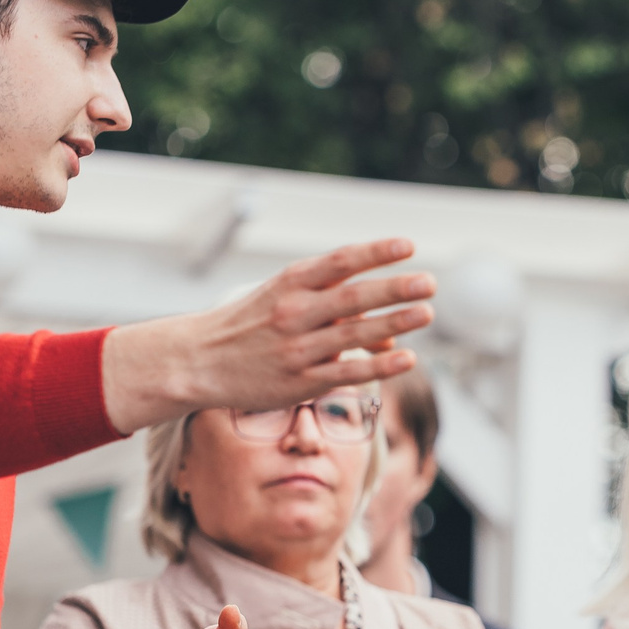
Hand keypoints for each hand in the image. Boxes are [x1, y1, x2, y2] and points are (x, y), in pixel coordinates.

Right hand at [101, 238, 436, 432]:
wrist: (198, 361)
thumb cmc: (251, 325)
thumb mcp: (284, 298)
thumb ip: (332, 303)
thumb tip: (389, 326)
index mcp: (290, 283)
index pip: (340, 261)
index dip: (375, 252)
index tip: (408, 245)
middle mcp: (295, 312)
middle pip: (353, 297)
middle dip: (394, 288)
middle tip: (430, 282)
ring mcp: (298, 348)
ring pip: (354, 334)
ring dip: (395, 323)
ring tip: (427, 313)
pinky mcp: (300, 382)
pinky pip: (347, 372)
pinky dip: (379, 366)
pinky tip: (407, 359)